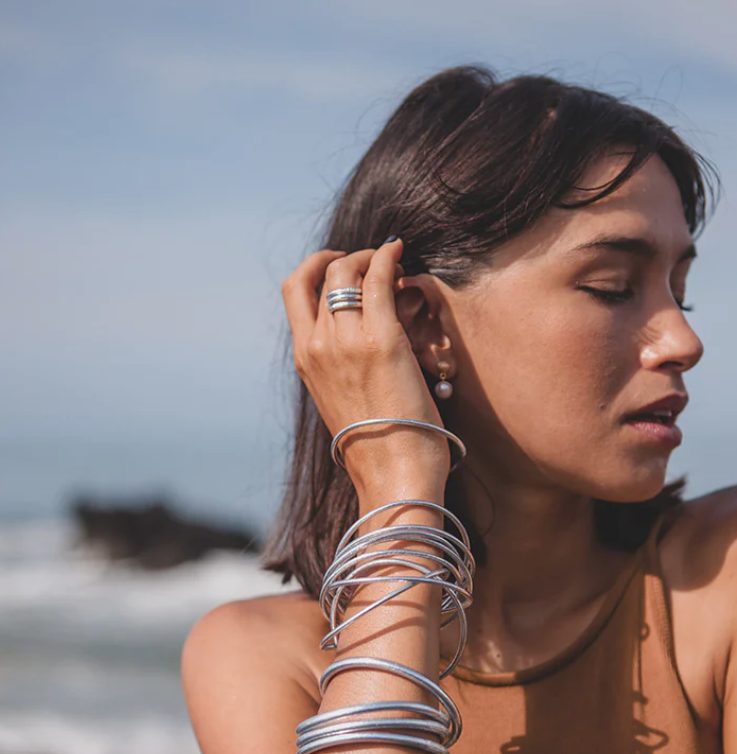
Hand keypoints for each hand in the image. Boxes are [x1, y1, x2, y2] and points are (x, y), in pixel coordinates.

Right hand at [281, 240, 450, 497]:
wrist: (392, 477)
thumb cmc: (379, 451)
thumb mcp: (344, 405)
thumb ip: (343, 372)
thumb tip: (363, 356)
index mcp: (305, 361)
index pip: (295, 293)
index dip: (316, 269)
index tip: (342, 266)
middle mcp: (317, 345)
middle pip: (317, 274)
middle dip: (345, 257)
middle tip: (374, 261)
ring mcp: (346, 341)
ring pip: (347, 271)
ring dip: (370, 256)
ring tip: (395, 262)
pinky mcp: (382, 340)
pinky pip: (379, 278)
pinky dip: (388, 256)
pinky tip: (400, 252)